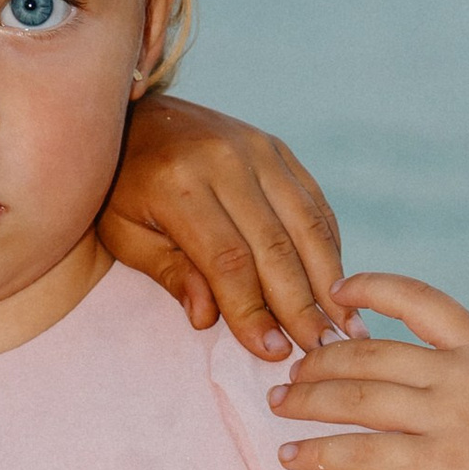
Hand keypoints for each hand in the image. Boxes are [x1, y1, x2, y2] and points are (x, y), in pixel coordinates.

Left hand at [103, 98, 346, 359]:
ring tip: (346, 326)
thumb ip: (169, 274)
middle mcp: (225, 160)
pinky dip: (328, 246)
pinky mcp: (277, 149)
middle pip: (275, 246)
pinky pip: (312, 203)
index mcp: (179, 184)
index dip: (253, 311)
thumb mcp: (125, 234)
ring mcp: (257, 149)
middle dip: (300, 306)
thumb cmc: (122, 188)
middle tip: (321, 350)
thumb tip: (207, 320)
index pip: (227, 261)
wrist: (136, 116)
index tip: (273, 353)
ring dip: (329, 280)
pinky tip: (337, 285)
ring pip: (305, 224)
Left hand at [270, 272, 468, 469]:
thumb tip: (426, 374)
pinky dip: (317, 453)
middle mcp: (463, 375)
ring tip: (277, 406)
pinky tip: (291, 457)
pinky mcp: (435, 466)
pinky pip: (360, 453)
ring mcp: (449, 419)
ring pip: (356, 397)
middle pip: (371, 352)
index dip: (373, 288)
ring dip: (306, 401)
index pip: (421, 300)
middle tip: (289, 372)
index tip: (336, 288)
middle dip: (320, 359)